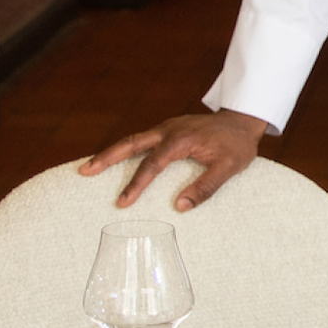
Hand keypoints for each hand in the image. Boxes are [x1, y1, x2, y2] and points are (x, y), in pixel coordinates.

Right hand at [78, 108, 268, 212]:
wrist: (243, 120)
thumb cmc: (237, 145)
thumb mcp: (230, 168)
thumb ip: (207, 187)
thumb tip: (180, 207)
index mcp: (181, 139)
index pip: (153, 164)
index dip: (136, 184)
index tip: (122, 202)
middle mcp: (168, 130)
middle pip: (131, 143)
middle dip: (106, 157)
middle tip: (84, 172)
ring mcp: (166, 128)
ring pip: (132, 139)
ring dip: (111, 153)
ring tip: (89, 168)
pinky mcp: (167, 131)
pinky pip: (141, 140)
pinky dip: (124, 150)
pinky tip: (114, 162)